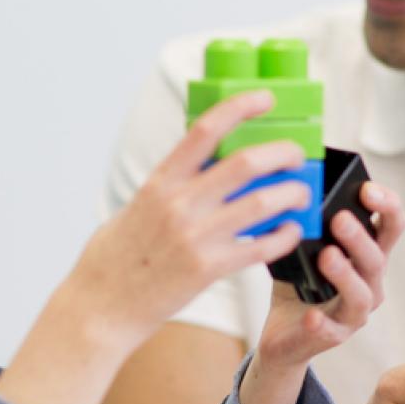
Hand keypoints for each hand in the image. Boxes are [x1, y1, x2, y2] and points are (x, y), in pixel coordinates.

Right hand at [63, 90, 312, 350]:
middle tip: (296, 155)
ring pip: (261, 203)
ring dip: (291, 193)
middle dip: (282, 153)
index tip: (264, 98)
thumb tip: (210, 165)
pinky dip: (284, 236)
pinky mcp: (208, 269)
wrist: (102, 305)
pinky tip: (291, 230)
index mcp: (161, 182)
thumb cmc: (117, 256)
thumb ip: (174, 185)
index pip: (205, 130)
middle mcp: (179, 204)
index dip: (240, 107)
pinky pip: (260, 247)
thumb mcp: (138, 205)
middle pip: (246, 163)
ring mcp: (196, 237)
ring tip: (301, 193)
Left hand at [254, 183, 404, 369]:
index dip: (387, 205)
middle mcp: (370, 282)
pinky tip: (310, 315)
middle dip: (360, 237)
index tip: (367, 188)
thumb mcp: (304, 249)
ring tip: (327, 256)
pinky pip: (331, 331)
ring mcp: (355, 312)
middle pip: (376, 258)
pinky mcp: (333, 336)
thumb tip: (293, 191)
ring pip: (361, 294)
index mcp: (368, 254)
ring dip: (346, 274)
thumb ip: (306, 224)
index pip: (391, 225)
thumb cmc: (300, 284)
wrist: (284, 335)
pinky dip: (322, 323)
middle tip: (339, 219)